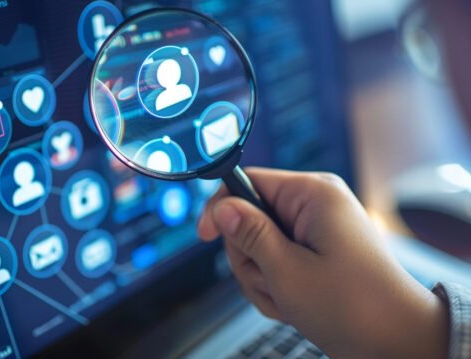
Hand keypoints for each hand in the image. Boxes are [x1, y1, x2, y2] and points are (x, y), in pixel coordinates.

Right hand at [198, 168, 448, 358]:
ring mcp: (315, 230)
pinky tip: (293, 303)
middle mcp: (314, 205)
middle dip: (249, 257)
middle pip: (249, 218)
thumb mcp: (288, 270)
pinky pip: (276, 261)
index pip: (247, 181)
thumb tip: (222, 207)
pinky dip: (276, 285)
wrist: (397, 341)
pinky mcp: (315, 252)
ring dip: (263, 278)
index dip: (221, 208)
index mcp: (312, 194)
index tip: (205, 236)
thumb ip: (249, 234)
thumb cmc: (354, 306)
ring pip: (258, 245)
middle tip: (270, 281)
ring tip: (287, 298)